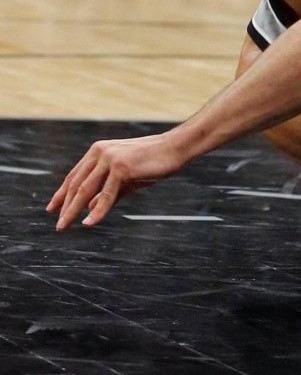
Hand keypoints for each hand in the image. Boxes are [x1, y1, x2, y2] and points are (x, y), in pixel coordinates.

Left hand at [46, 133, 184, 230]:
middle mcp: (100, 153)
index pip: (75, 175)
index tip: (53, 208)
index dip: (62, 193)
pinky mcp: (121, 168)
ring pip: (86, 189)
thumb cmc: (153, 162)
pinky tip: (89, 222)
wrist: (174, 149)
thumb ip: (107, 191)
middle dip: (65, 205)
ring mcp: (110, 159)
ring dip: (73, 210)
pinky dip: (97, 210)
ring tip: (64, 225)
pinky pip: (106, 194)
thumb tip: (88, 207)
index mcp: (99, 151)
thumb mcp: (126, 178)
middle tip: (59, 224)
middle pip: (77, 184)